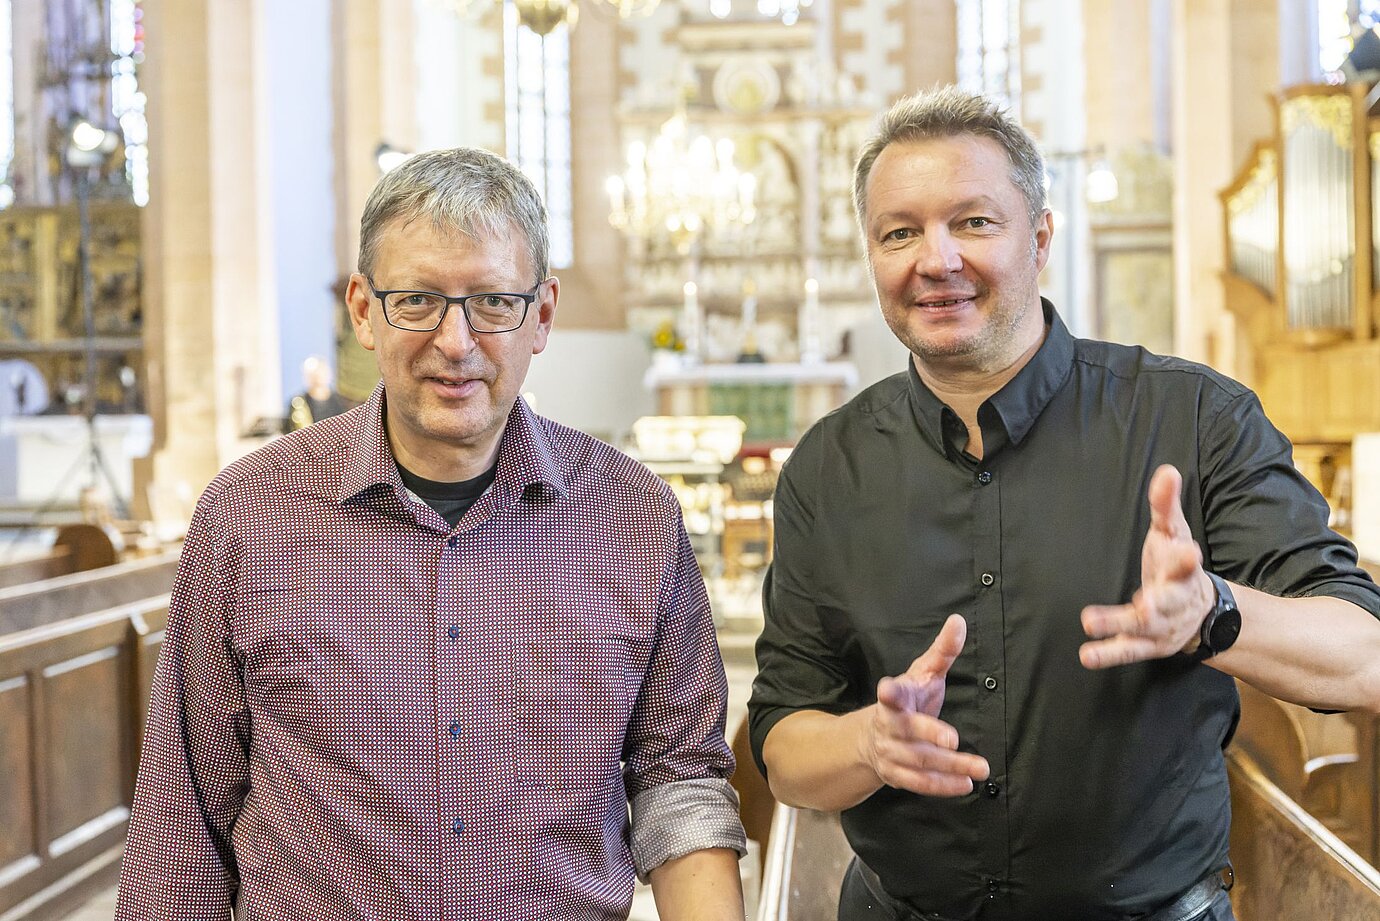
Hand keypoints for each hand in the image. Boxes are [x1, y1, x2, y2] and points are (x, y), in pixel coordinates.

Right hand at [861, 613, 989, 795]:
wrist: (871, 737)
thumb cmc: (908, 699)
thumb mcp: (922, 673)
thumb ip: (942, 651)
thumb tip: (959, 621)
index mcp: (894, 698)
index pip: (890, 694)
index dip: (889, 692)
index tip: (887, 688)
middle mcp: (888, 726)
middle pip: (907, 731)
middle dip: (929, 734)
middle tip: (954, 740)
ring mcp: (890, 752)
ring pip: (919, 761)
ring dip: (950, 766)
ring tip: (980, 768)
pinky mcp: (896, 775)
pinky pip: (919, 783)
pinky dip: (942, 786)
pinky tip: (965, 785)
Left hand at [1080, 464, 1213, 668]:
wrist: (1202, 613)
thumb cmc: (1176, 564)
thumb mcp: (1174, 533)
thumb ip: (1166, 505)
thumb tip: (1166, 470)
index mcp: (1183, 571)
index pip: (1187, 563)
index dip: (1187, 558)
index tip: (1190, 552)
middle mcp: (1174, 601)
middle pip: (1169, 601)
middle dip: (1160, 602)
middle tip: (1147, 604)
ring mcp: (1160, 626)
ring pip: (1141, 627)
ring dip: (1117, 624)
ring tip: (1090, 621)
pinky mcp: (1146, 644)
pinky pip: (1126, 651)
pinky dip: (1107, 654)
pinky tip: (1086, 655)